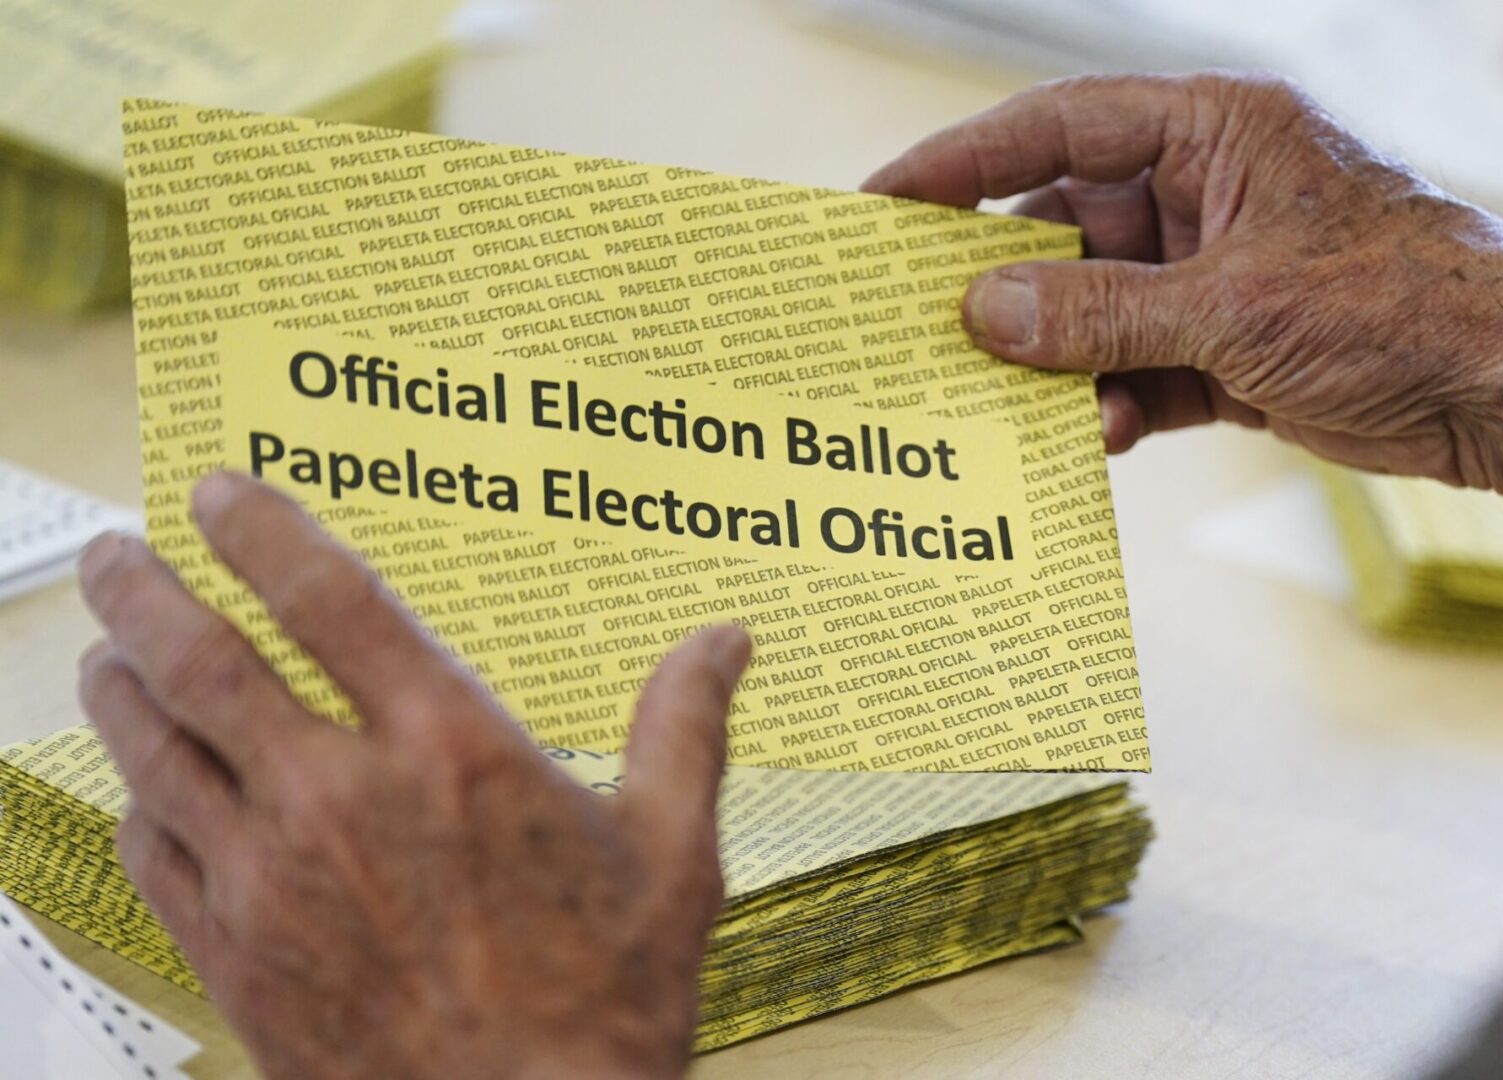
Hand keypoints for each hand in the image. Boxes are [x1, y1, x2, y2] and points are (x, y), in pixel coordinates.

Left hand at [76, 471, 750, 1079]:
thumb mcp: (672, 851)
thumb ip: (686, 726)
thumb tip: (726, 641)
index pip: (329, 600)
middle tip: (117, 554)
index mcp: (452, 752)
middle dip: (144, 592)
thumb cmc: (604, 1000)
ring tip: (105, 650)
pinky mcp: (236, 955)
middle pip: (204, 661)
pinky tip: (144, 787)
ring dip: (120, 685)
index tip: (220, 492)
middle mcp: (343, 800)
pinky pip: (156, 852)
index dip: (262, 529)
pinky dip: (137, 801)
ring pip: (158, 752)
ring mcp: (274, 880)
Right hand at [864, 73, 1502, 571]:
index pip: (1057, 129)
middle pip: (1064, 227)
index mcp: (1212, 133)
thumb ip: (1099, 313)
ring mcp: (1213, 272)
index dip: (961, 162)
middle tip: (923, 327)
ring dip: (1055, 360)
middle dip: (1002, 285)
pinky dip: (1107, 402)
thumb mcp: (1233, 307)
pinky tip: (1090, 437)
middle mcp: (1204, 192)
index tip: (883, 202)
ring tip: (1007, 403)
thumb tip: (983, 311)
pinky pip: (1133, 366)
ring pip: (1092, 309)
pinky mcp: (1226, 346)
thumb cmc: (1401, 306)